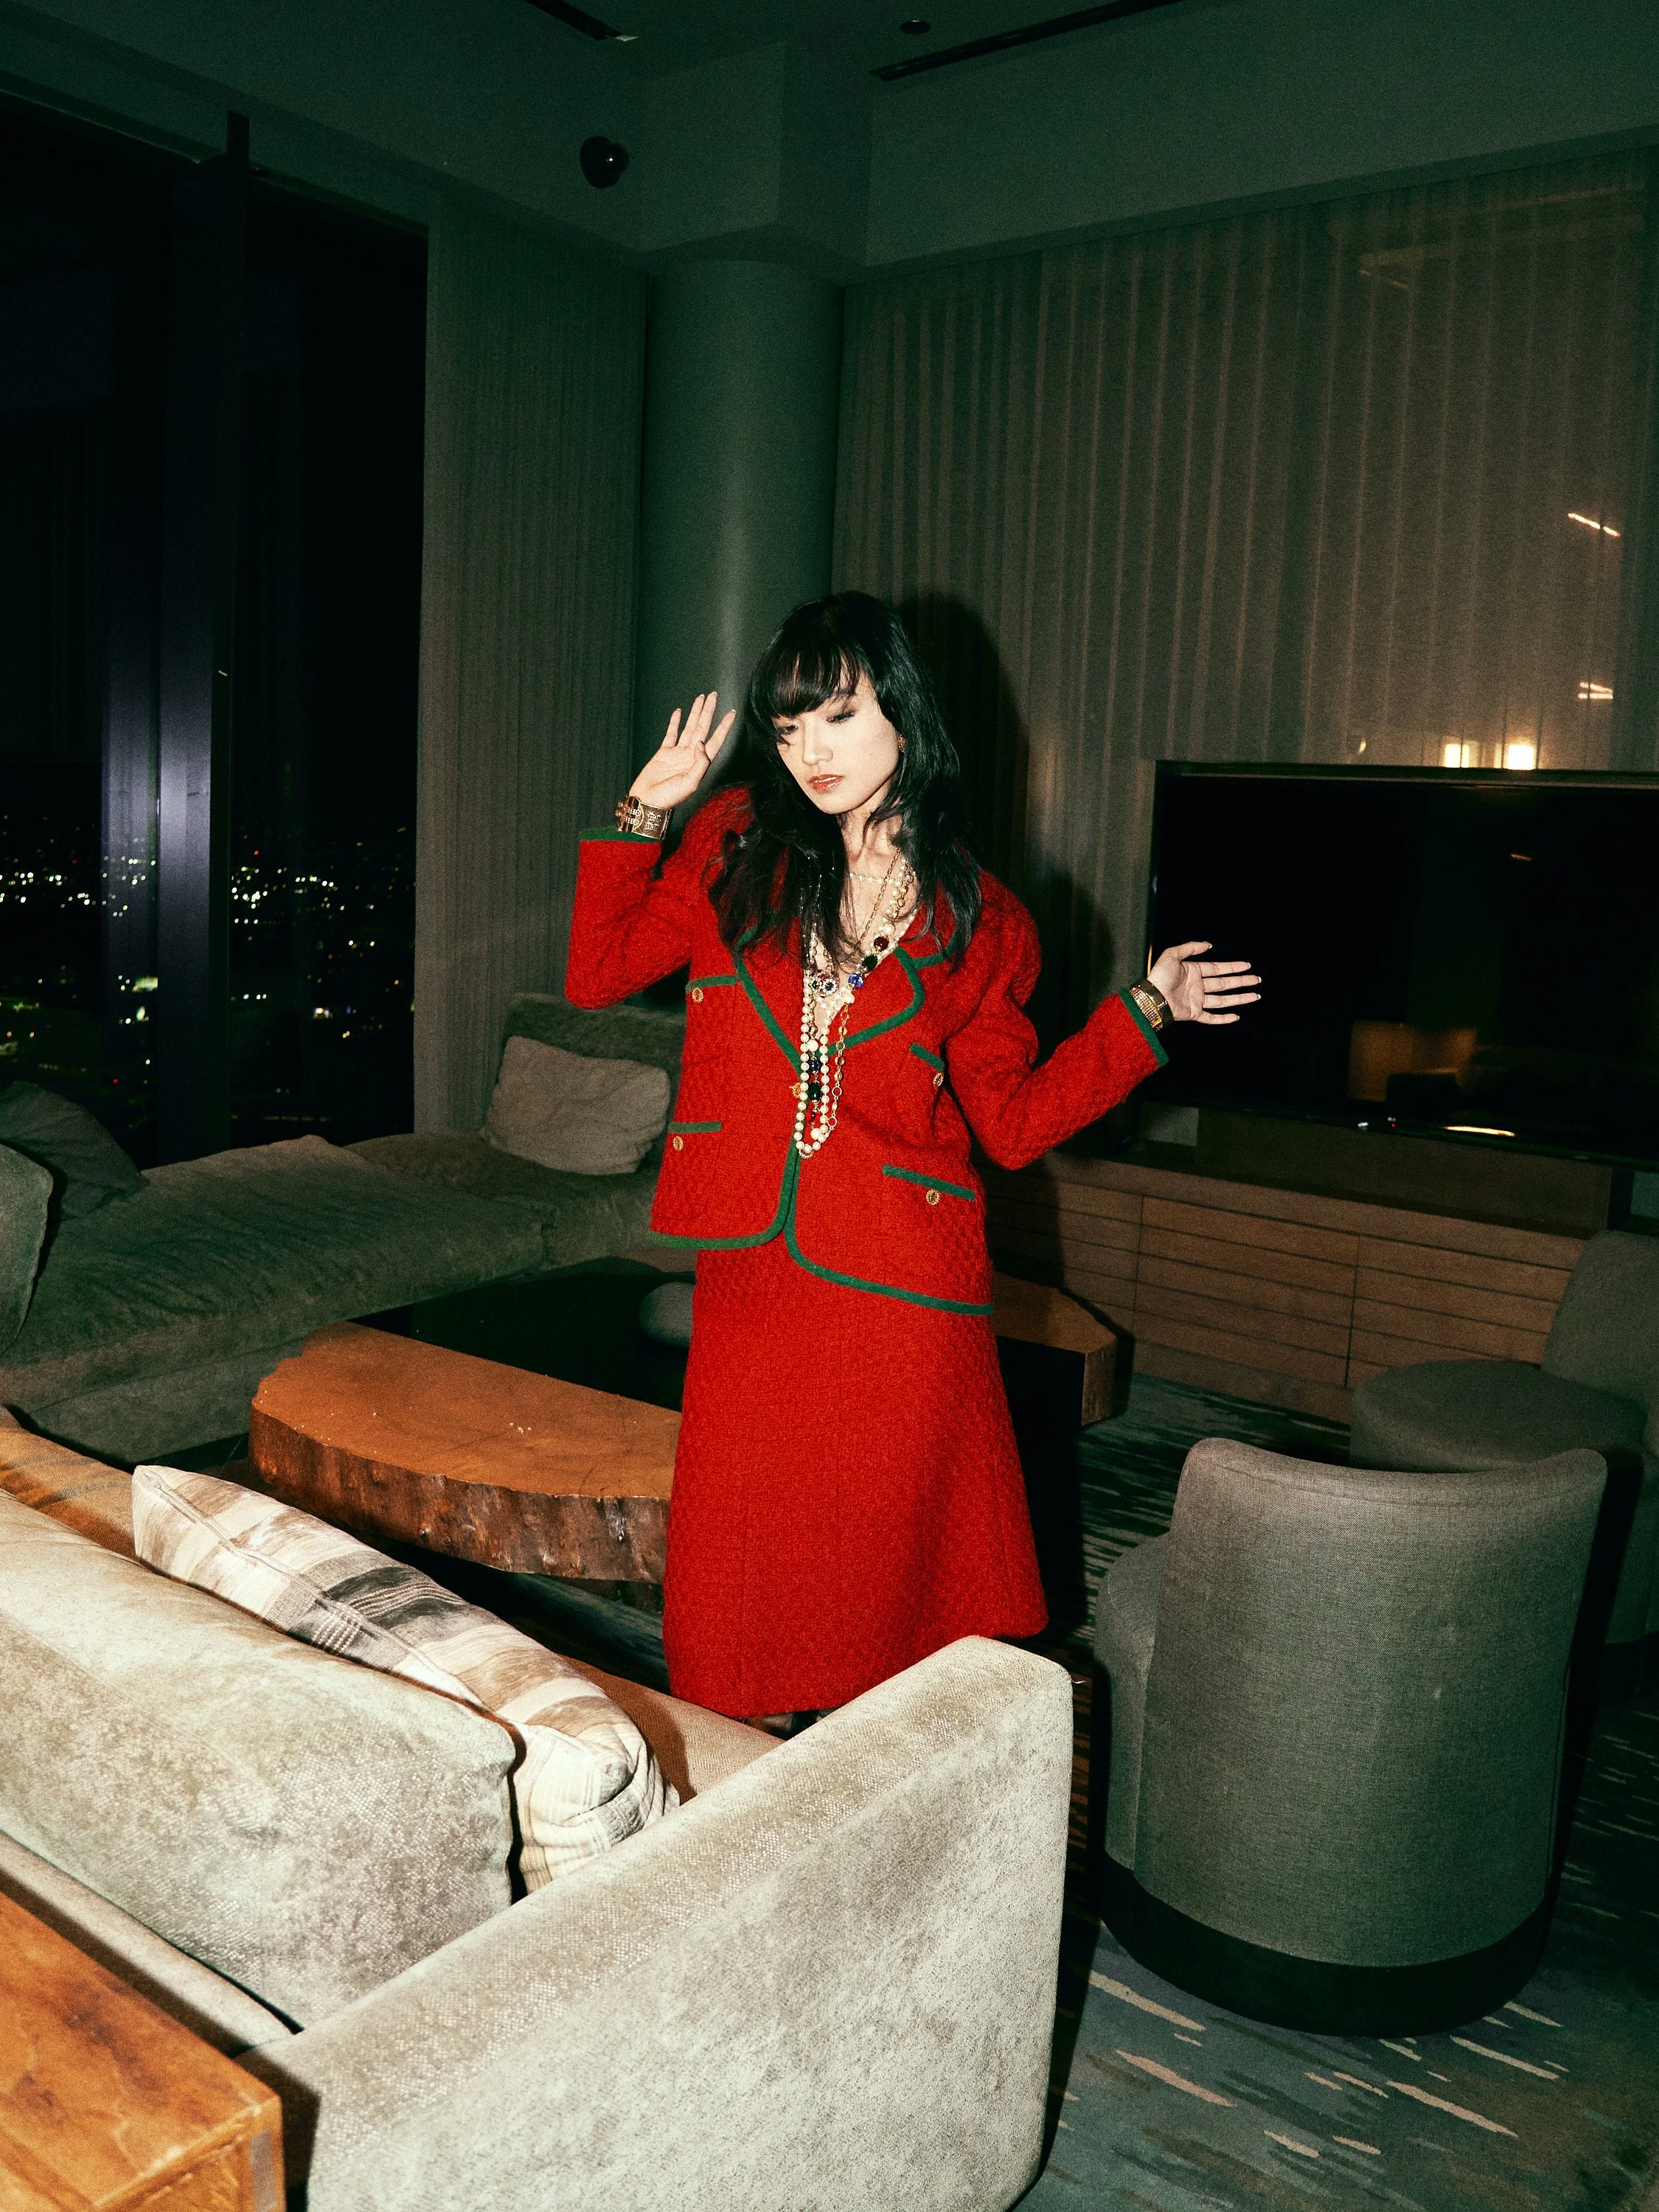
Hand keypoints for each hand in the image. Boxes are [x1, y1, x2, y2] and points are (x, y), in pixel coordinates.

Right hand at [629, 693, 736, 812]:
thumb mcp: (690, 784)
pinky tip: (679, 712)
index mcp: (699, 763)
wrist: (647, 801)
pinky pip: (671, 734)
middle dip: (709, 712)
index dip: (724, 726)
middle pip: (703, 728)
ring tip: (701, 698)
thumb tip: (702, 743)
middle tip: (714, 696)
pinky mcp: (664, 753)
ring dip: (695, 713)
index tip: (731, 713)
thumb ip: (699, 764)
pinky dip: (675, 722)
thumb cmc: (668, 798)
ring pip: (689, 727)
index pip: (716, 740)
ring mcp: (678, 753)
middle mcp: (691, 756)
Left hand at [1148, 941, 1260, 1023]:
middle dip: (1242, 982)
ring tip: (1255, 995)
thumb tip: (1208, 945)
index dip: (1233, 967)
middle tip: (1257, 980)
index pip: (1218, 968)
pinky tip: (1236, 1016)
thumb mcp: (1172, 954)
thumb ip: (1190, 947)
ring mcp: (1197, 1001)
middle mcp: (1198, 986)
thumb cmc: (1158, 976)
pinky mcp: (1194, 1013)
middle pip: (1225, 983)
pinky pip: (1211, 1017)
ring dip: (1239, 998)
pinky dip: (1224, 1019)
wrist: (1151, 997)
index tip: (1247, 966)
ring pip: (1223, 1000)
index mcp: (1194, 971)